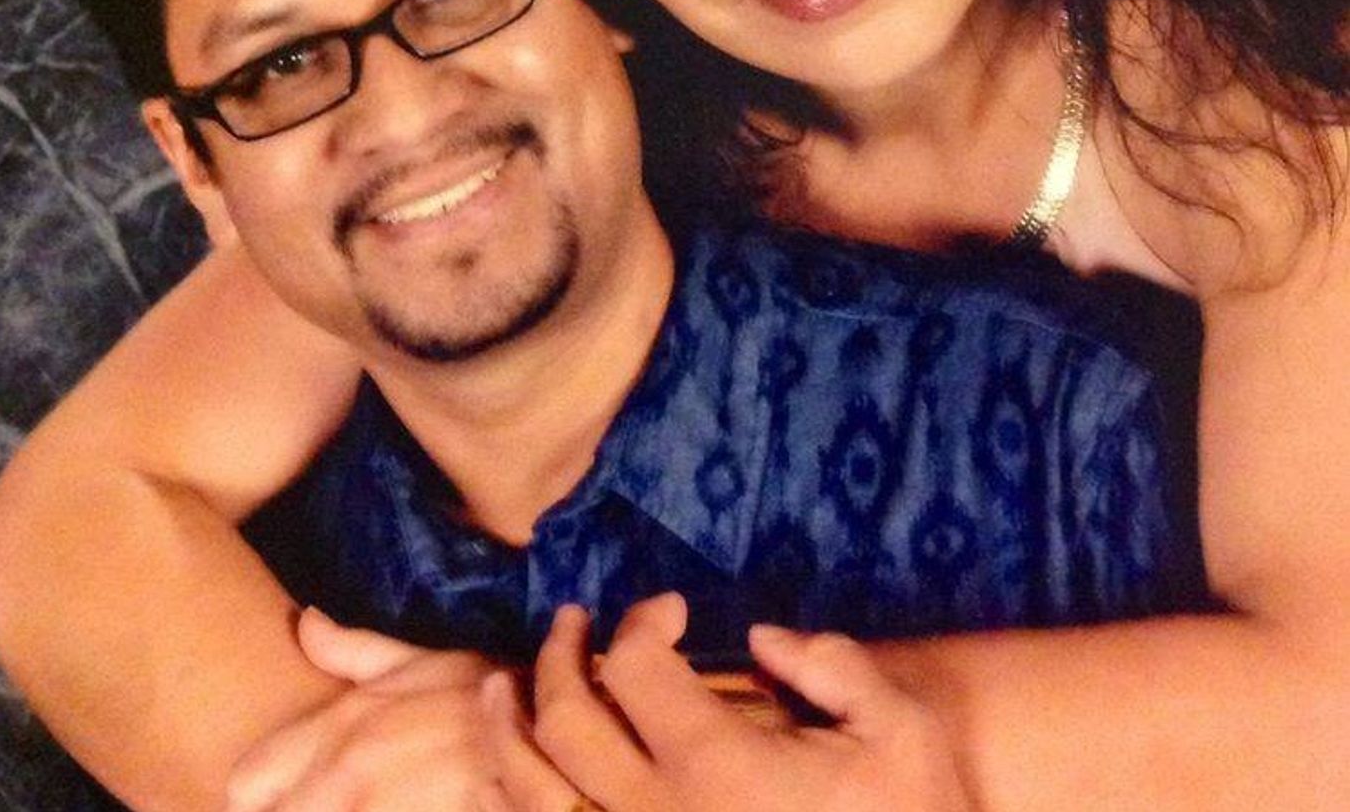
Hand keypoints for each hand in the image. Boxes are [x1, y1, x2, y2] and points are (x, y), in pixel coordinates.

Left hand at [227, 608, 499, 810]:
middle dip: (289, 810)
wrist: (549, 737)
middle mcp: (345, 781)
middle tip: (326, 798)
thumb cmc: (484, 697)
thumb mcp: (422, 661)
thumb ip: (352, 649)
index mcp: (341, 729)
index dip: (260, 794)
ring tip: (362, 803)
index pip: (245, 782)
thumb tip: (304, 620)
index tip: (280, 795)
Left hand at [480, 595, 972, 811]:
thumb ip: (834, 667)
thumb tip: (761, 638)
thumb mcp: (903, 735)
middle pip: (565, 720)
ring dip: (503, 731)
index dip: (642, 619)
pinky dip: (510, 809)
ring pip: (532, 795)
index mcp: (718, 768)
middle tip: (568, 622)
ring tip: (495, 687)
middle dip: (557, 656)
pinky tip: (497, 783)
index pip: (637, 667)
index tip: (670, 608)